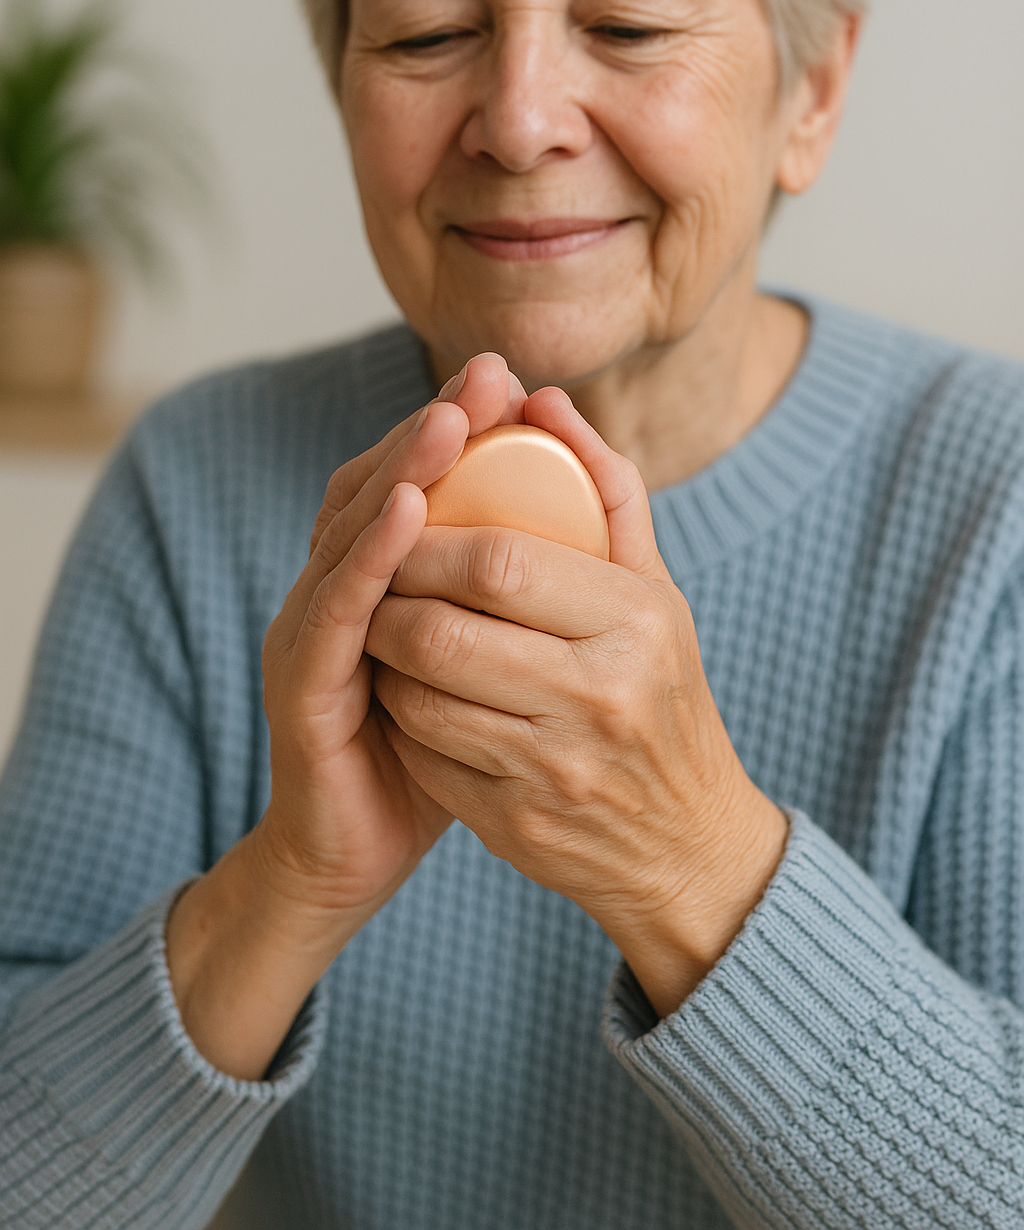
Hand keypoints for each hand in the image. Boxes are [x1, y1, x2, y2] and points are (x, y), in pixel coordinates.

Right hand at [165, 352, 526, 1078]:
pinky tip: (406, 514)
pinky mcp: (302, 683)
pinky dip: (368, 555)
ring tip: (450, 420)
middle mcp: (335, 591)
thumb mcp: (484, 664)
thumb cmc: (432, 754)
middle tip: (482, 376)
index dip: (451, 428)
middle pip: (375, 487)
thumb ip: (512, 601)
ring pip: (351, 533)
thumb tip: (574, 536)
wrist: (356, 855)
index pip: (408, 481)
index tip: (506, 379)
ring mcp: (311, 632)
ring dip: (400, 469)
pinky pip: (336, 610)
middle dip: (430, 427)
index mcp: (377, 580)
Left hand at [367, 386, 787, 1016]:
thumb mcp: (654, 589)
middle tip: (378, 580)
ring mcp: (556, 769)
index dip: (428, 539)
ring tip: (385, 633)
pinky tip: (408, 699)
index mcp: (637, 622)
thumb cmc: (662, 691)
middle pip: (441, 630)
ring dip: (382, 659)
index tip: (405, 524)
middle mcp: (600, 697)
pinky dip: (401, 719)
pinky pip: (424, 757)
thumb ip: (603, 487)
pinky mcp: (518, 825)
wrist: (689, 842)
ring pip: (418, 697)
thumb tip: (538, 398)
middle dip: (387, 598)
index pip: (500, 562)